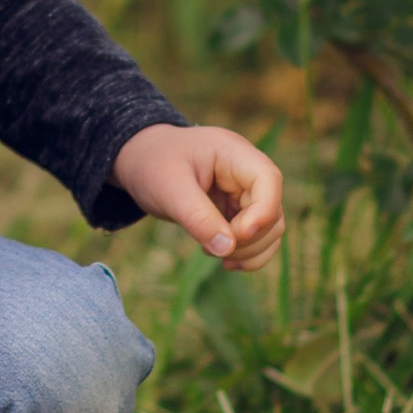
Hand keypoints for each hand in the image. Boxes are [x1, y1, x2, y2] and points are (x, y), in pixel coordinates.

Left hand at [114, 121, 285, 273]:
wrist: (139, 160)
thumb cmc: (152, 164)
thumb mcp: (168, 189)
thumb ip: (197, 217)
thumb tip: (226, 249)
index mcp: (233, 153)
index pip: (268, 180)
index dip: (263, 211)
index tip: (238, 235)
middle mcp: (245, 172)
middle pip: (272, 210)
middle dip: (249, 239)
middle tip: (212, 249)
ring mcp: (244, 193)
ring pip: (270, 228)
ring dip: (249, 251)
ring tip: (213, 254)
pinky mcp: (236, 211)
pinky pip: (256, 237)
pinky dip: (246, 254)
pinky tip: (222, 258)